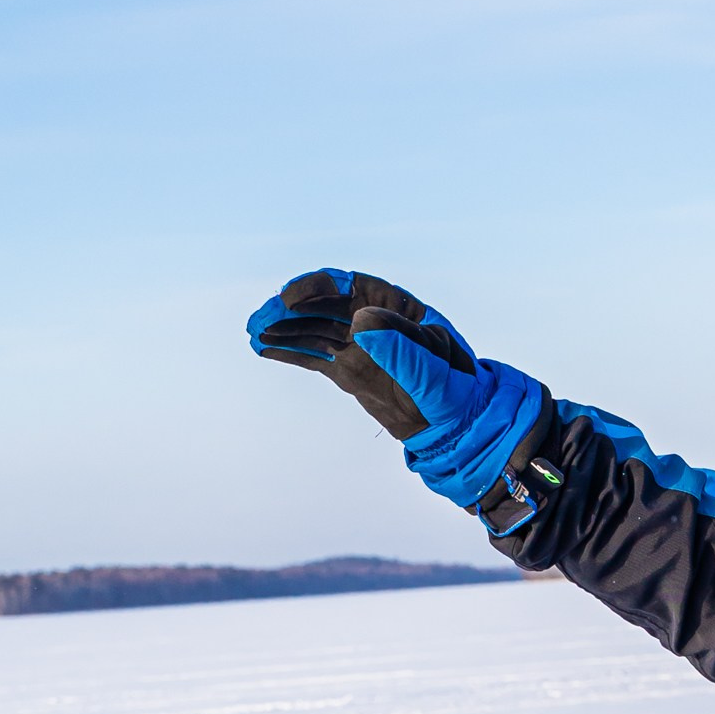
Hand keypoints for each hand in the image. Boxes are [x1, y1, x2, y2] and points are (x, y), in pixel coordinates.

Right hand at [247, 269, 546, 506]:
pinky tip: (262, 348)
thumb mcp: (433, 368)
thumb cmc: (456, 392)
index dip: (316, 287)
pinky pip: (314, 356)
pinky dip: (289, 352)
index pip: (348, 285)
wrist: (460, 428)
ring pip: (313, 330)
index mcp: (395, 306)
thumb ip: (400, 345)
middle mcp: (372, 319)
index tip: (289, 297)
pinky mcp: (349, 370)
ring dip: (283, 330)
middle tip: (261, 320)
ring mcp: (358, 345)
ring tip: (253, 334)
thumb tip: (361, 321)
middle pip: (322, 305)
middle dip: (289, 310)